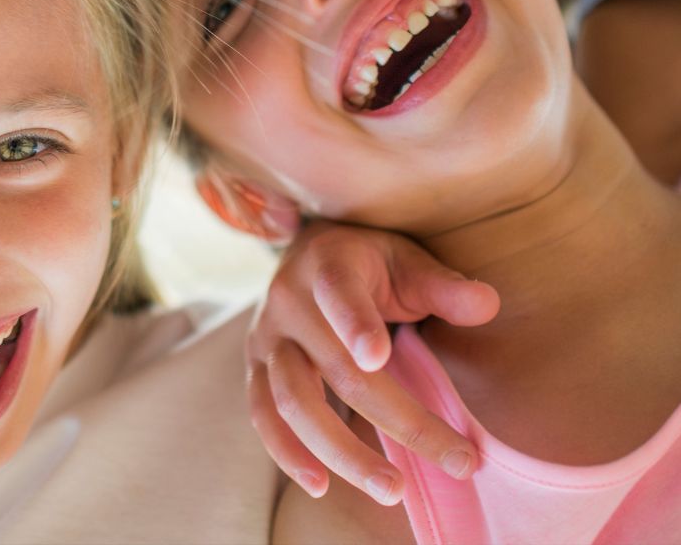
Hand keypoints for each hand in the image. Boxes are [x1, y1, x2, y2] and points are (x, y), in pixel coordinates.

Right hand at [247, 219, 499, 504]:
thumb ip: (441, 285)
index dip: (355, 324)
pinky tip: (320, 485)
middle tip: (458, 461)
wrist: (307, 254)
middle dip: (400, 420)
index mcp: (327, 264)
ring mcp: (267, 337)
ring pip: (294, 401)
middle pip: (337, 368)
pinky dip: (286, 452)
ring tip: (392, 489)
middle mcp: (288, 301)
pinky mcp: (256, 367)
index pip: (338, 293)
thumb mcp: (405, 261)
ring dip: (342, 451)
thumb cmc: (368, 263)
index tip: (379, 357)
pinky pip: (263, 415)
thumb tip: (487, 304)